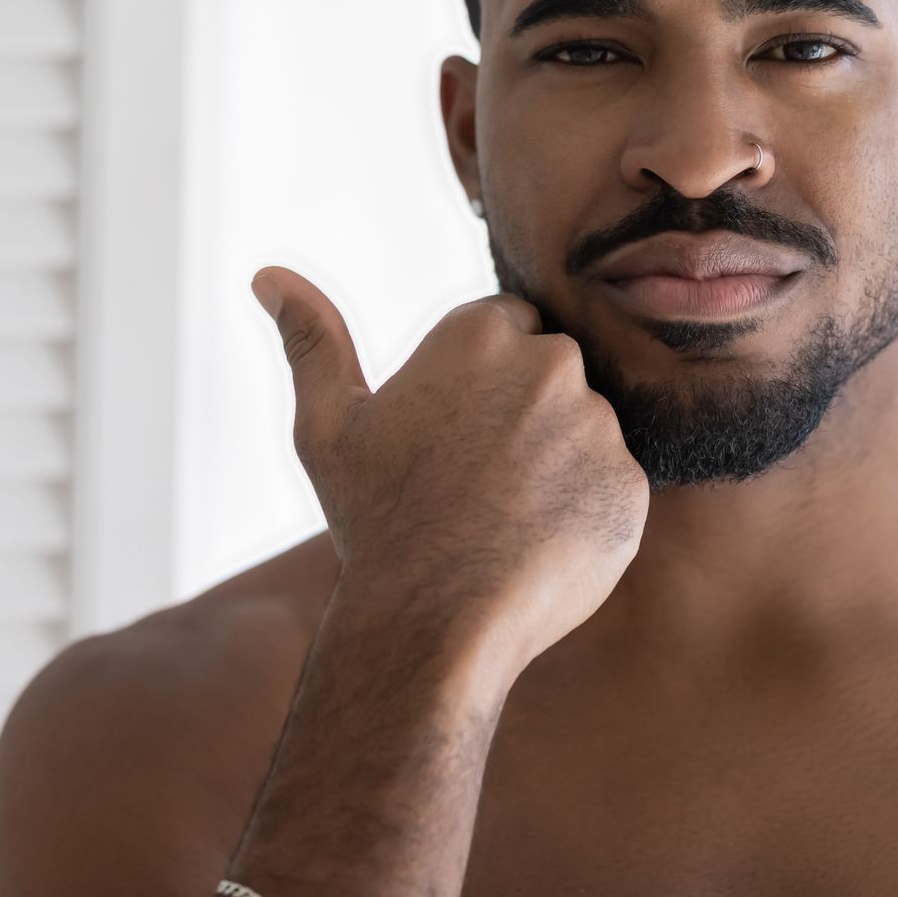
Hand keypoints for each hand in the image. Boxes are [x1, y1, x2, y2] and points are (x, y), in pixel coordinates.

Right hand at [250, 266, 649, 669]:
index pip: (509, 327)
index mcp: (481, 334)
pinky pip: (612, 489)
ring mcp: (597, 425)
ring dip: (557, 464)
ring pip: (586, 432)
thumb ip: (312, 339)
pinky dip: (585, 514)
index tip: (455, 432)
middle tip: (477, 480)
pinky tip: (539, 545)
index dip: (481, 383)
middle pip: (553, 374)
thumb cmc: (375, 520)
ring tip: (504, 518)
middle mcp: (551, 364)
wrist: (430, 622)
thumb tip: (267, 274)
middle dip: (524, 415)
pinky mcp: (630, 486)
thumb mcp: (329, 425)